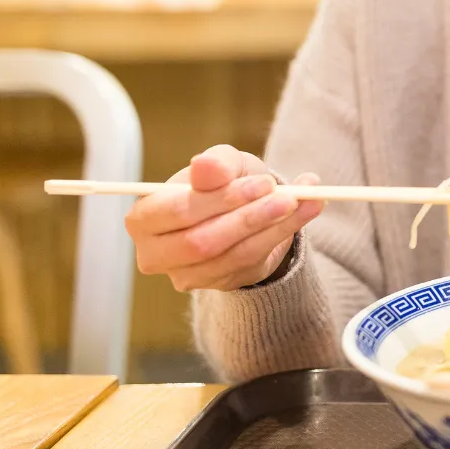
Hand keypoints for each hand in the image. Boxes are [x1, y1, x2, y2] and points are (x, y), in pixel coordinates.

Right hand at [123, 144, 322, 291]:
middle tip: (288, 197)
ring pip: (231, 255)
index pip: (178, 212)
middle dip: (249, 218)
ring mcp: (185, 275)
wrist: (242, 208)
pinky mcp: (216, 284)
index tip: (264, 183)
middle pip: (201, 242)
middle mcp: (156, 254)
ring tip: (302, 202)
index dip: (221, 199)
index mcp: (144, 218)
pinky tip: (305, 212)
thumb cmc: (222, 181)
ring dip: (272, 228)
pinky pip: (250, 264)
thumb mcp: (223, 163)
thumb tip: (204, 166)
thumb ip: (215, 164)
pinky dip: (281, 236)